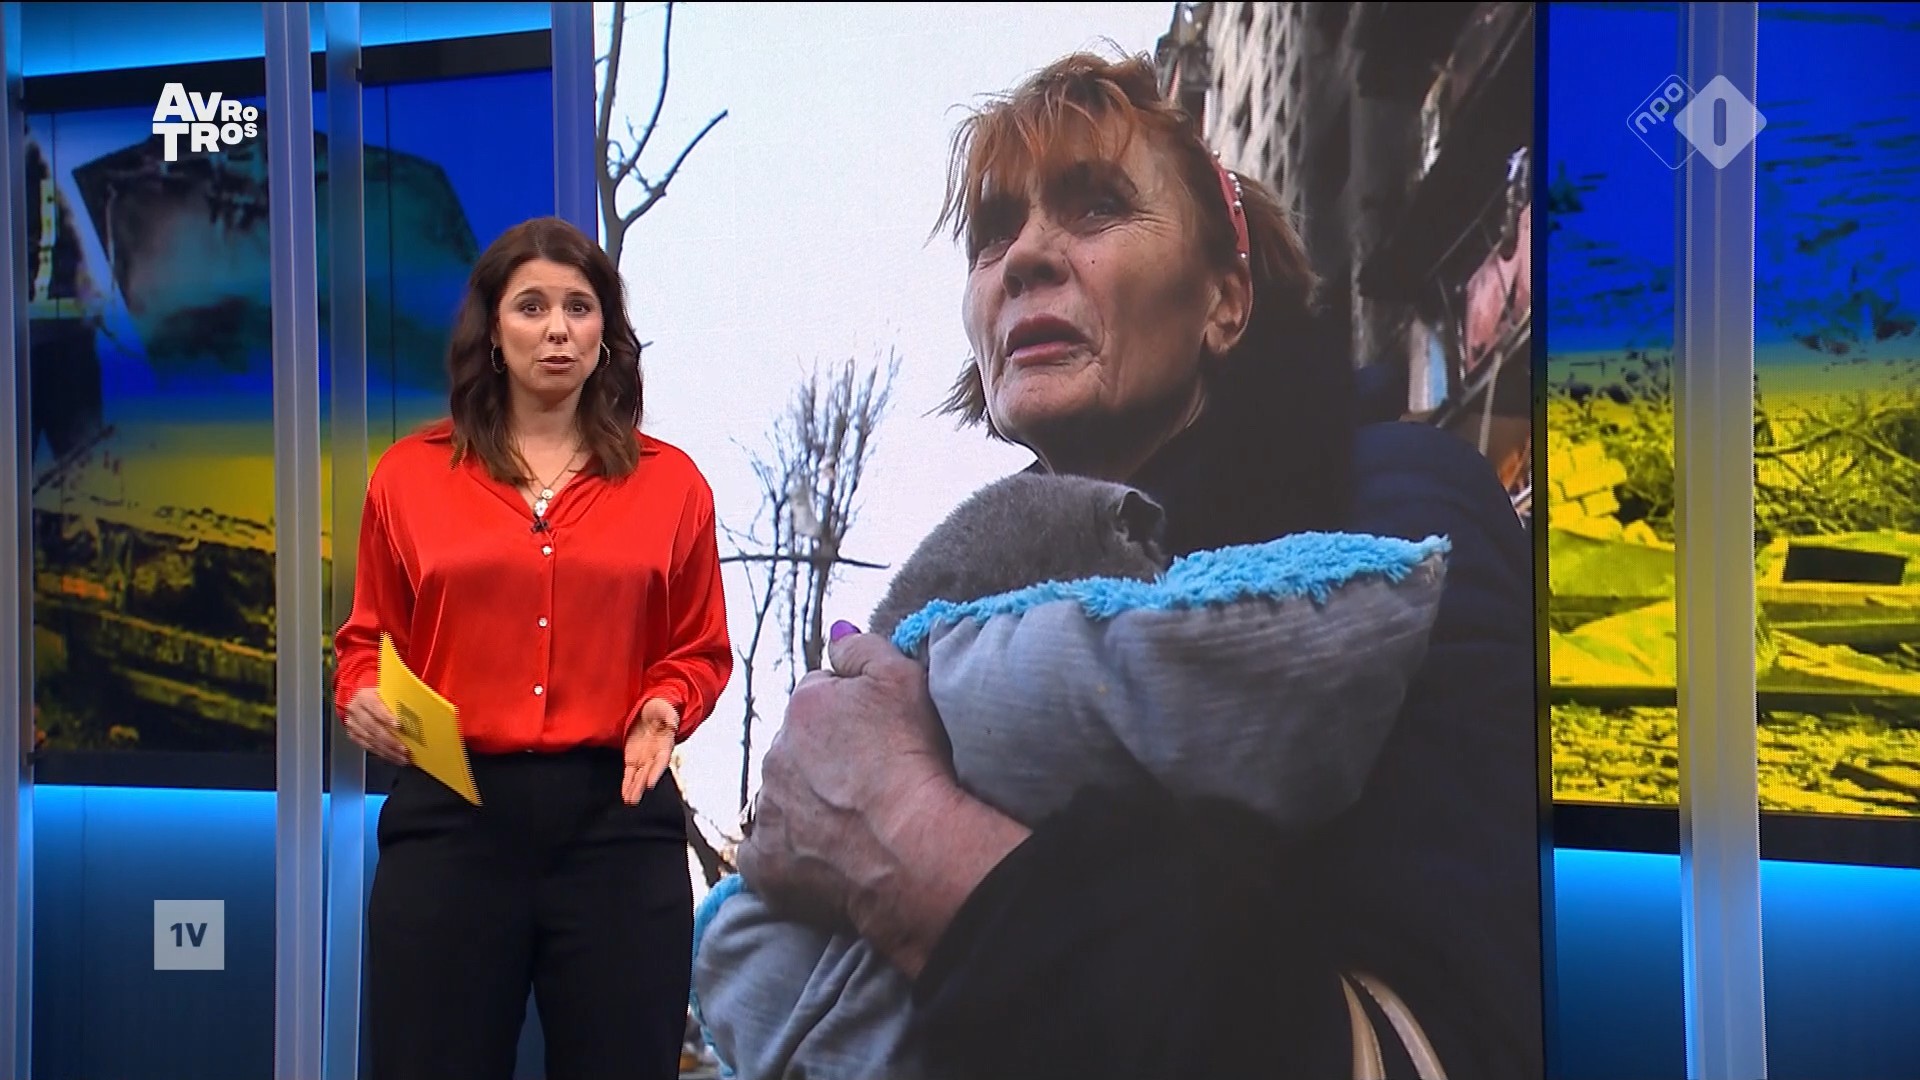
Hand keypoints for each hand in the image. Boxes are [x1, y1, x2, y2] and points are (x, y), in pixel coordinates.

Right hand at [342, 687, 411, 766]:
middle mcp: (356, 711)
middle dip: (390, 740)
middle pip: (373, 727)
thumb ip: (400, 696)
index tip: (399, 726)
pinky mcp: (354, 736)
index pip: (375, 706)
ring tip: (403, 758)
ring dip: (388, 751)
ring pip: (371, 740)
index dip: (386, 717)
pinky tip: (395, 758)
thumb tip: (422, 701)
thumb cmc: (381, 696)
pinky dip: (384, 754)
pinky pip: (369, 747)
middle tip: (404, 749)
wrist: (360, 700)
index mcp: (364, 696)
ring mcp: (353, 725)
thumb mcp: (388, 691)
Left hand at [622, 697, 678, 804]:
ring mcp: (644, 758)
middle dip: (641, 786)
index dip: (656, 772)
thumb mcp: (664, 709)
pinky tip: (625, 795)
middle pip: (648, 773)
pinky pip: (629, 774)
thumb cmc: (659, 709)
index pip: (661, 761)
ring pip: (639, 777)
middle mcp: (655, 755)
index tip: (651, 784)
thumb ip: (669, 716)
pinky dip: (627, 784)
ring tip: (630, 801)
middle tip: (635, 798)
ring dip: (634, 789)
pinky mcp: (632, 759)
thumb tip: (672, 722)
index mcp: (665, 744)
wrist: (649, 710)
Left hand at [736, 622, 1029, 976]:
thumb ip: (864, 648)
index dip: (850, 718)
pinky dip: (784, 856)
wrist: (911, 845)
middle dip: (823, 763)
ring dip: (805, 808)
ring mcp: (767, 811)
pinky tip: (818, 861)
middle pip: (796, 751)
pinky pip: (762, 855)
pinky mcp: (764, 864)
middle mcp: (776, 754)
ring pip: (781, 801)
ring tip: (852, 826)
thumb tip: (835, 632)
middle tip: (868, 785)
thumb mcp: (903, 678)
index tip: (877, 741)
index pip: (817, 700)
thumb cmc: (913, 759)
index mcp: (804, 707)